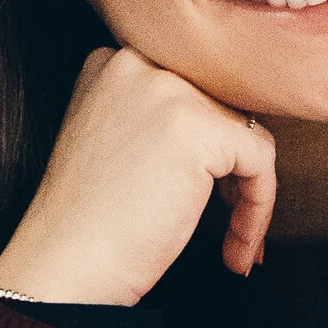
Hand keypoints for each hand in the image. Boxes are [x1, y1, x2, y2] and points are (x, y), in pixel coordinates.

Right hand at [0, 46, 275, 304]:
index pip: (193, 91)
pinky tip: (236, 247)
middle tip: (231, 224)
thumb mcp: (117, 142)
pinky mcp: (196, 128)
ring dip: (249, 196)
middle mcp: (138, 63)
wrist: (66, 264)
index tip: (210, 196)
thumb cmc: (91, 222)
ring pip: (246, 135)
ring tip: (234, 244)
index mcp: (113, 63)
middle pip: (222, 109)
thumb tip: (235, 128)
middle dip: (233, 172)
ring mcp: (167, 91)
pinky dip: (257, 209)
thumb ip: (162, 118)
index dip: (210, 149)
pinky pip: (260, 160)